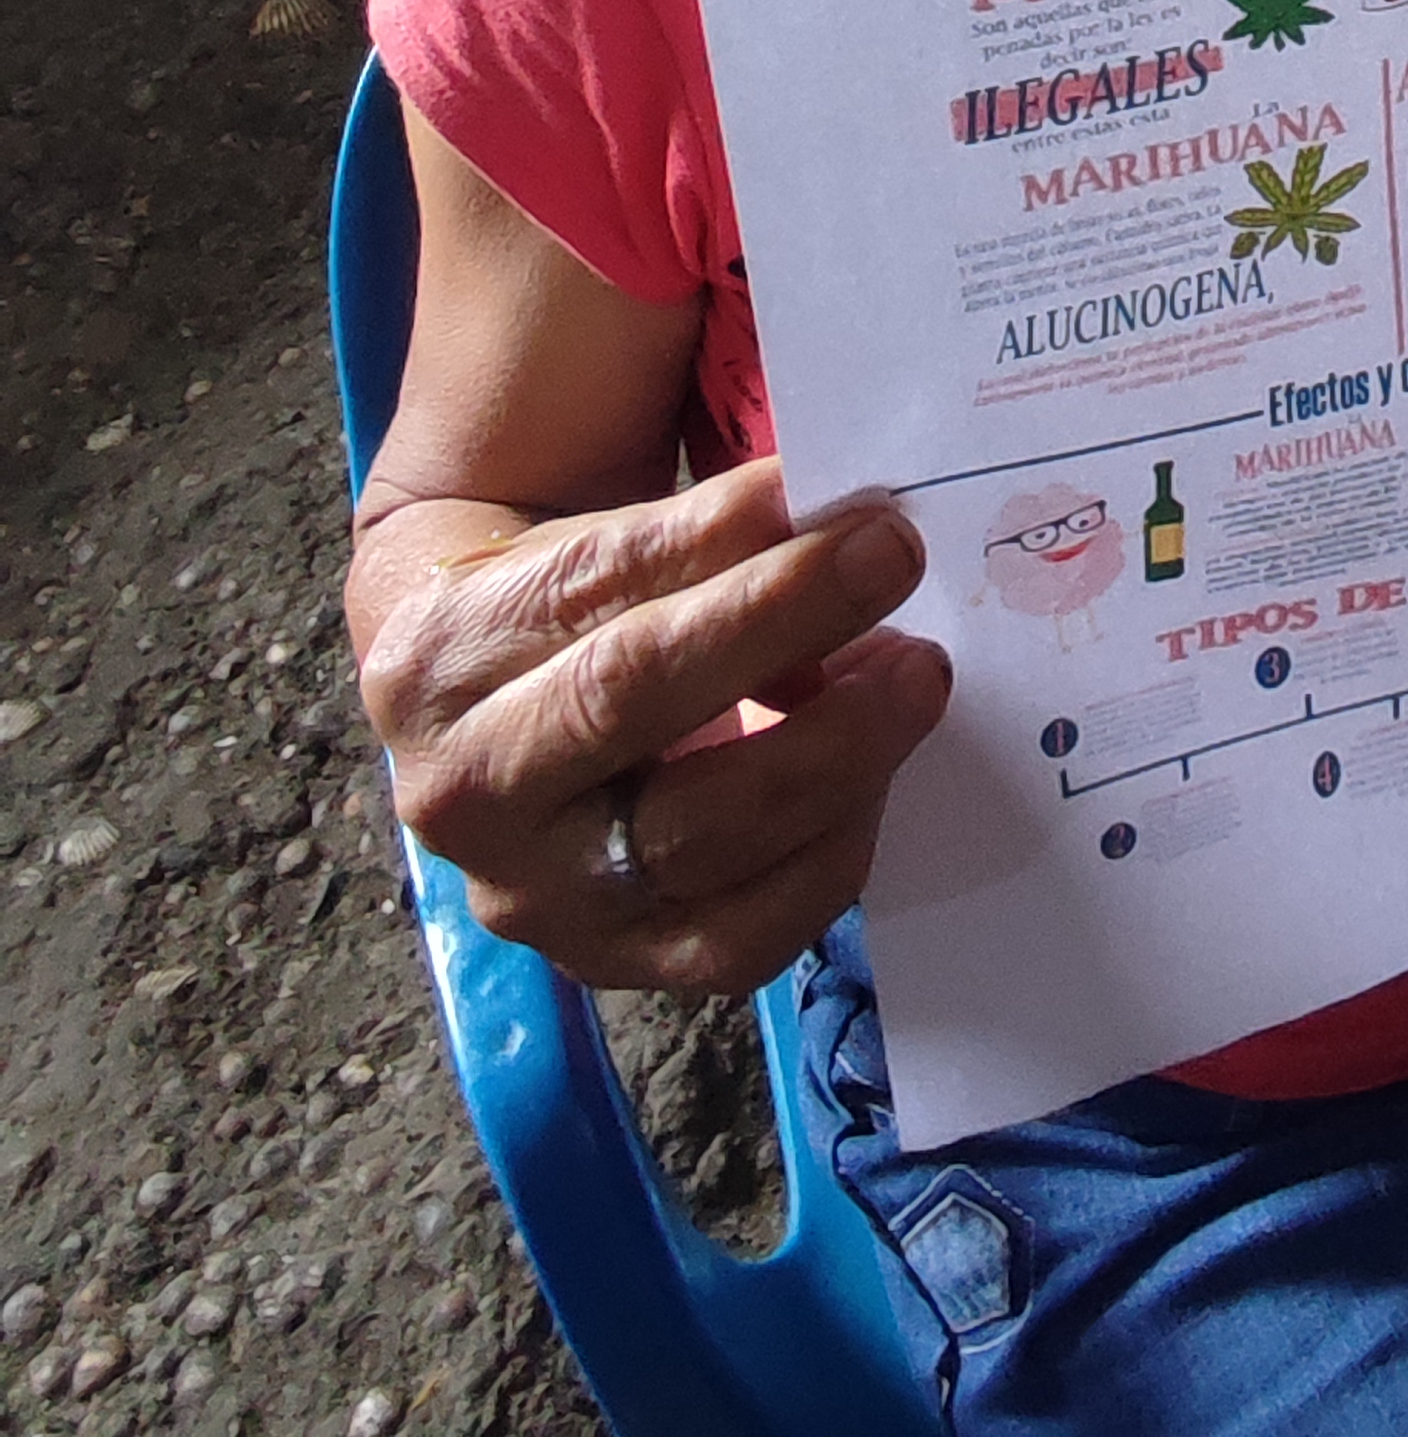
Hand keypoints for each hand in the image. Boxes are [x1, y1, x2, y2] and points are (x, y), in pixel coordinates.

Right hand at [355, 458, 948, 993]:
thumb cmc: (562, 606)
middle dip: (782, 620)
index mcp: (442, 651)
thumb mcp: (592, 538)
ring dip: (834, 747)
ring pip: (697, 837)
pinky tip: (876, 773)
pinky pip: (744, 935)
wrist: (491, 727)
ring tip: (915, 671)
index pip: (593, 581)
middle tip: (894, 556)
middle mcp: (467, 789)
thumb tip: (832, 515)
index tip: (825, 491)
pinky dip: (829, 849)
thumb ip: (695, 530)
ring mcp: (535, 896)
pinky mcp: (615, 964)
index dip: (721, 534)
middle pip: (630, 701)